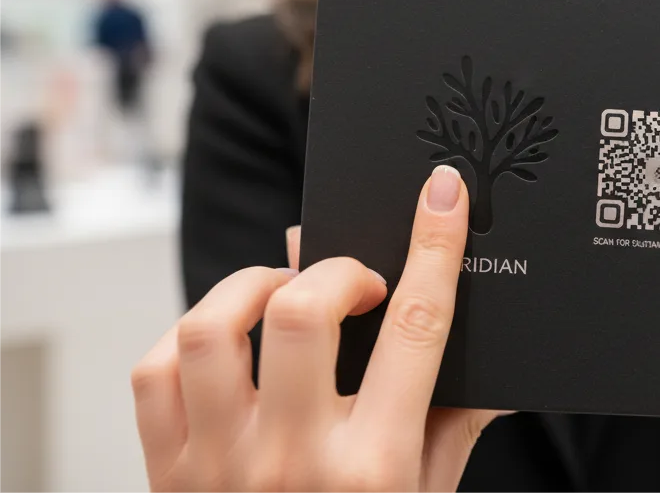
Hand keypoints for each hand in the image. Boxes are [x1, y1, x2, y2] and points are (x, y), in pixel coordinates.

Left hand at [131, 166, 502, 492]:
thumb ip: (458, 425)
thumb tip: (503, 365)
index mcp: (376, 467)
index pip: (416, 328)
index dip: (435, 247)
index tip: (441, 195)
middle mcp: (295, 460)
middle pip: (305, 313)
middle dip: (337, 269)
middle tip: (354, 281)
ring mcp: (220, 466)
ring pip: (213, 330)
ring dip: (252, 287)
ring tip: (282, 292)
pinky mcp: (166, 473)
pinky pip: (155, 373)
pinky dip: (187, 336)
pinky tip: (227, 340)